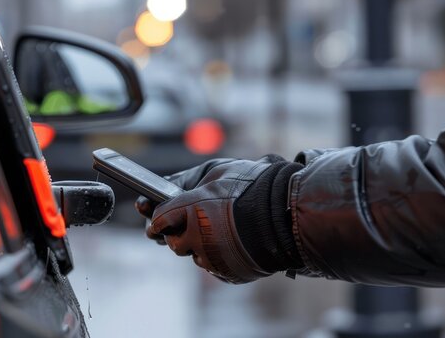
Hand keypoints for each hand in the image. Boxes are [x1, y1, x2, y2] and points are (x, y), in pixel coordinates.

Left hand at [135, 156, 303, 283]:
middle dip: (178, 234)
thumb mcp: (217, 173)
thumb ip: (187, 181)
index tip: (158, 218)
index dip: (158, 219)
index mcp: (192, 210)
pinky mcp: (228, 273)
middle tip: (190, 224)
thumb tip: (166, 186)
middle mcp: (198, 237)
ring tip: (220, 231)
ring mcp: (213, 258)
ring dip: (200, 246)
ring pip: (195, 257)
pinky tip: (231, 243)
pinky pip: (215, 267)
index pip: (160, 220)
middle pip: (173, 243)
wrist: (286, 213)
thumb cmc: (253, 187)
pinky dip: (219, 257)